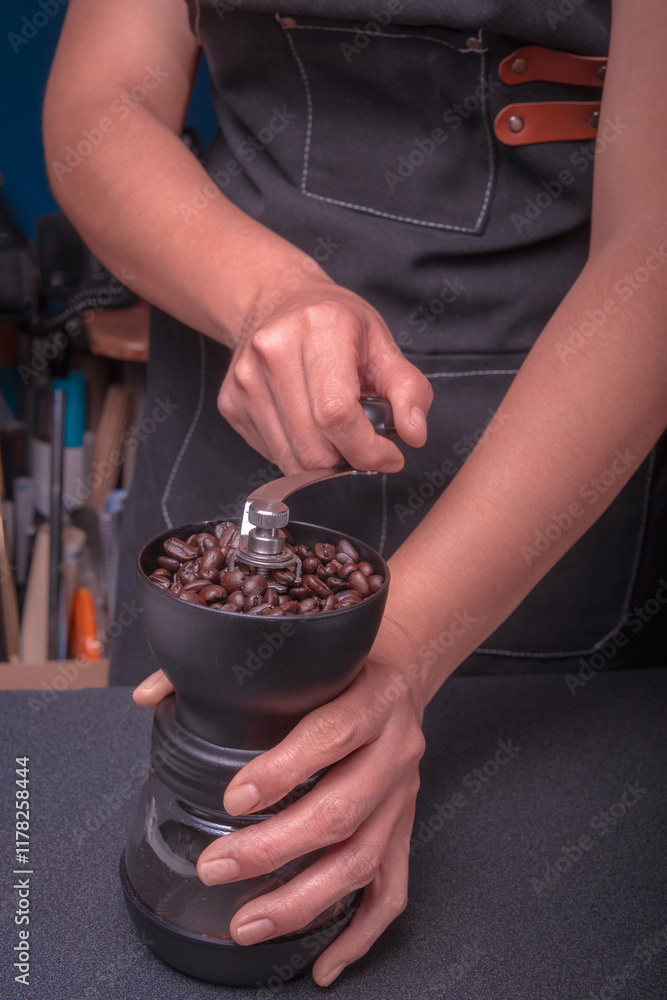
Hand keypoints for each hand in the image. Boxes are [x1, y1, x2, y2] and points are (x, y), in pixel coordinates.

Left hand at [133, 616, 425, 986]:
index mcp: (372, 697)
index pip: (332, 734)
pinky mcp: (404, 828)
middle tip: (216, 867)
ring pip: (363, 859)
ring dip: (304, 898)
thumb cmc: (343, 665)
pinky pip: (392, 890)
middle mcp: (395, 749)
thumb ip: (219, 670)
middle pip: (342, 810)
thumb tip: (146, 696)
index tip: (233, 798)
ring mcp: (403, 795)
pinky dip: (360, 934)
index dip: (284, 770)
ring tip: (248, 922)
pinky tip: (323, 962)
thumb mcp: (299, 654)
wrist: (403, 672)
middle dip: (274, 848)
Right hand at [219, 274, 432, 473]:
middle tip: (362, 440)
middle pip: (313, 448)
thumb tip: (415, 434)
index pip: (337, 415)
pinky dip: (298, 452)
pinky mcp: (230, 402)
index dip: (367, 449)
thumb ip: (408, 390)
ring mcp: (245, 379)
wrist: (277, 302)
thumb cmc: (335, 323)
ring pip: (291, 460)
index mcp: (317, 330)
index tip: (388, 456)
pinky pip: (272, 454)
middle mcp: (272, 352)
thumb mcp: (382, 344)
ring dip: (323, 460)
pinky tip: (307, 424)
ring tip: (336, 432)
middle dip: (348, 459)